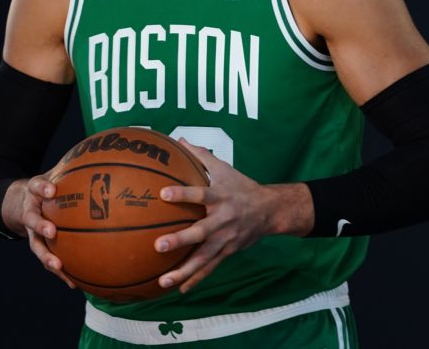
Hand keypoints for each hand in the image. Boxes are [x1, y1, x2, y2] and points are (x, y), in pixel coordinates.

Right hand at [2, 173, 76, 289]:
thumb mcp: (54, 172)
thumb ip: (71, 166)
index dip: (42, 188)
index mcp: (34, 192)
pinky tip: (75, 284)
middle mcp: (30, 211)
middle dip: (40, 226)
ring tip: (58, 266)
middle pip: (31, 219)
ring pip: (36, 246)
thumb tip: (100, 151)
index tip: (51, 190)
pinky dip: (61, 273)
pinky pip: (49, 260)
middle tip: (51, 232)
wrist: (20, 202)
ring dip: (46, 256)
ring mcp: (32, 232)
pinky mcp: (38, 247)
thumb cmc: (47, 186)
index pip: (35, 186)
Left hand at [153, 139, 279, 293]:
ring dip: (183, 270)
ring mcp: (226, 239)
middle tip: (158, 246)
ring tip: (162, 281)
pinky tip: (178, 288)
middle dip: (180, 240)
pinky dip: (195, 279)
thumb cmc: (241, 186)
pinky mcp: (228, 252)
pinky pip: (210, 268)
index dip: (182, 193)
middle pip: (200, 232)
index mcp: (220, 197)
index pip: (200, 194)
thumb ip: (200, 155)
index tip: (162, 193)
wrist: (270, 210)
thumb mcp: (224, 168)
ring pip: (203, 258)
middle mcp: (223, 220)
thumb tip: (177, 140)